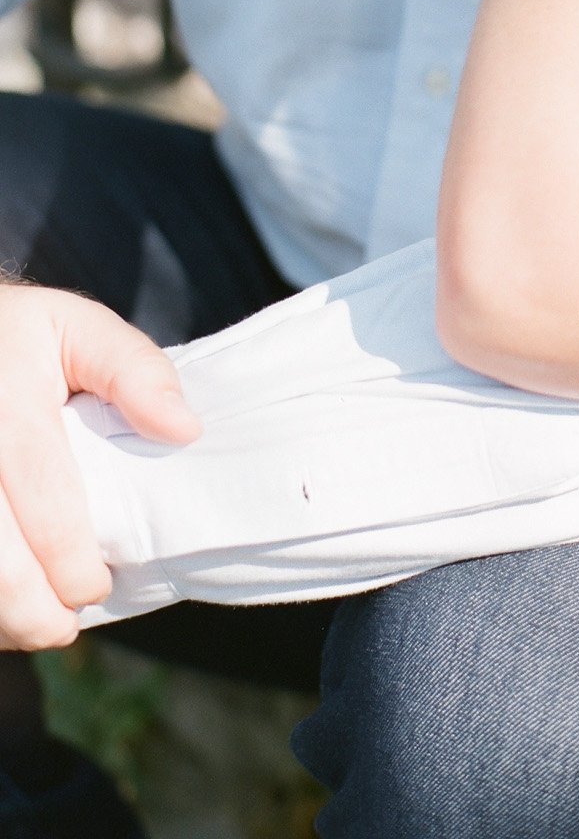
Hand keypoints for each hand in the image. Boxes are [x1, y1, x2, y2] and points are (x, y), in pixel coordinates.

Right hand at [0, 285, 197, 647]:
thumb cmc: (19, 337)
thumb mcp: (79, 328)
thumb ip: (135, 371)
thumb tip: (184, 430)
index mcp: (8, 405)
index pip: (46, 505)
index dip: (73, 564)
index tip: (96, 587)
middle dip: (33, 612)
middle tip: (65, 624)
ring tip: (33, 626)